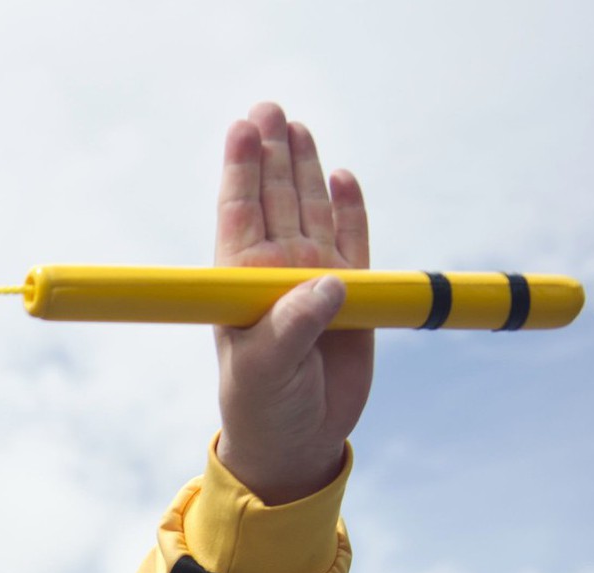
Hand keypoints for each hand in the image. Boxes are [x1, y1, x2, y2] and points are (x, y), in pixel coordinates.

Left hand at [212, 101, 372, 504]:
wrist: (297, 441)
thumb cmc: (264, 408)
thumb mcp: (266, 372)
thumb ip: (290, 328)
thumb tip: (329, 282)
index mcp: (242, 282)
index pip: (240, 212)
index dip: (241, 168)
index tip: (243, 128)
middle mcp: (276, 272)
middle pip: (276, 198)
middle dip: (272, 153)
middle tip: (269, 108)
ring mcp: (314, 279)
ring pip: (311, 210)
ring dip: (305, 170)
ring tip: (297, 127)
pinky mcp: (352, 295)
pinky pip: (353, 240)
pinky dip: (350, 209)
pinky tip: (342, 176)